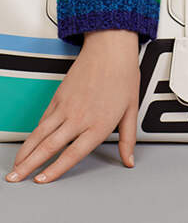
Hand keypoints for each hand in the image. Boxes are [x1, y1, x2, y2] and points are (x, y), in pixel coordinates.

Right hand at [5, 29, 139, 183]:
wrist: (110, 48)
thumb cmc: (122, 75)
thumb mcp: (131, 109)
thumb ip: (127, 139)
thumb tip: (129, 159)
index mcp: (98, 125)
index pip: (71, 154)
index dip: (54, 170)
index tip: (41, 181)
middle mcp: (79, 117)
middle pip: (48, 146)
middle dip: (28, 166)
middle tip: (15, 178)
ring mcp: (66, 106)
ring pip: (39, 133)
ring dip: (25, 151)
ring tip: (15, 165)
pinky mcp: (59, 96)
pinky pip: (43, 118)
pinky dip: (34, 133)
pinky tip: (29, 142)